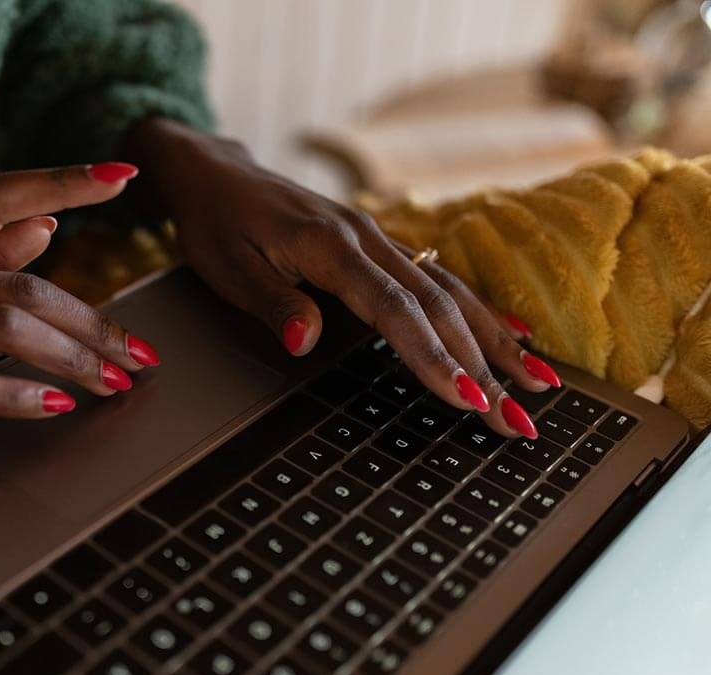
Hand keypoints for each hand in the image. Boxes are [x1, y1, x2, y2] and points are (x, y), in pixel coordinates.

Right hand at [0, 164, 160, 453]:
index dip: (61, 182)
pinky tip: (56, 406)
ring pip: (3, 326)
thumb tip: (48, 227)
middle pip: (21, 282)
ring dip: (71, 358)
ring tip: (114, 382)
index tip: (122, 178)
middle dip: (93, 320)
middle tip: (139, 353)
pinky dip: (17, 395)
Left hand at [125, 119, 559, 438]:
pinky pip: (441, 279)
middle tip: (517, 420)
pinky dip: (481, 311)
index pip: (394, 309)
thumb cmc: (217, 224)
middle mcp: (368, 239)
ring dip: (495, 343)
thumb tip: (305, 342)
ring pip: (451, 293)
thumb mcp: (227, 268)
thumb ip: (273, 304)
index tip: (468, 397)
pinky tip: (514, 337)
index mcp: (332, 247)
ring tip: (538, 386)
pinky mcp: (381, 245)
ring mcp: (380, 239)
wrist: (216, 174)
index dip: (433, 356)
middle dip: (483, 366)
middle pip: (438, 307)